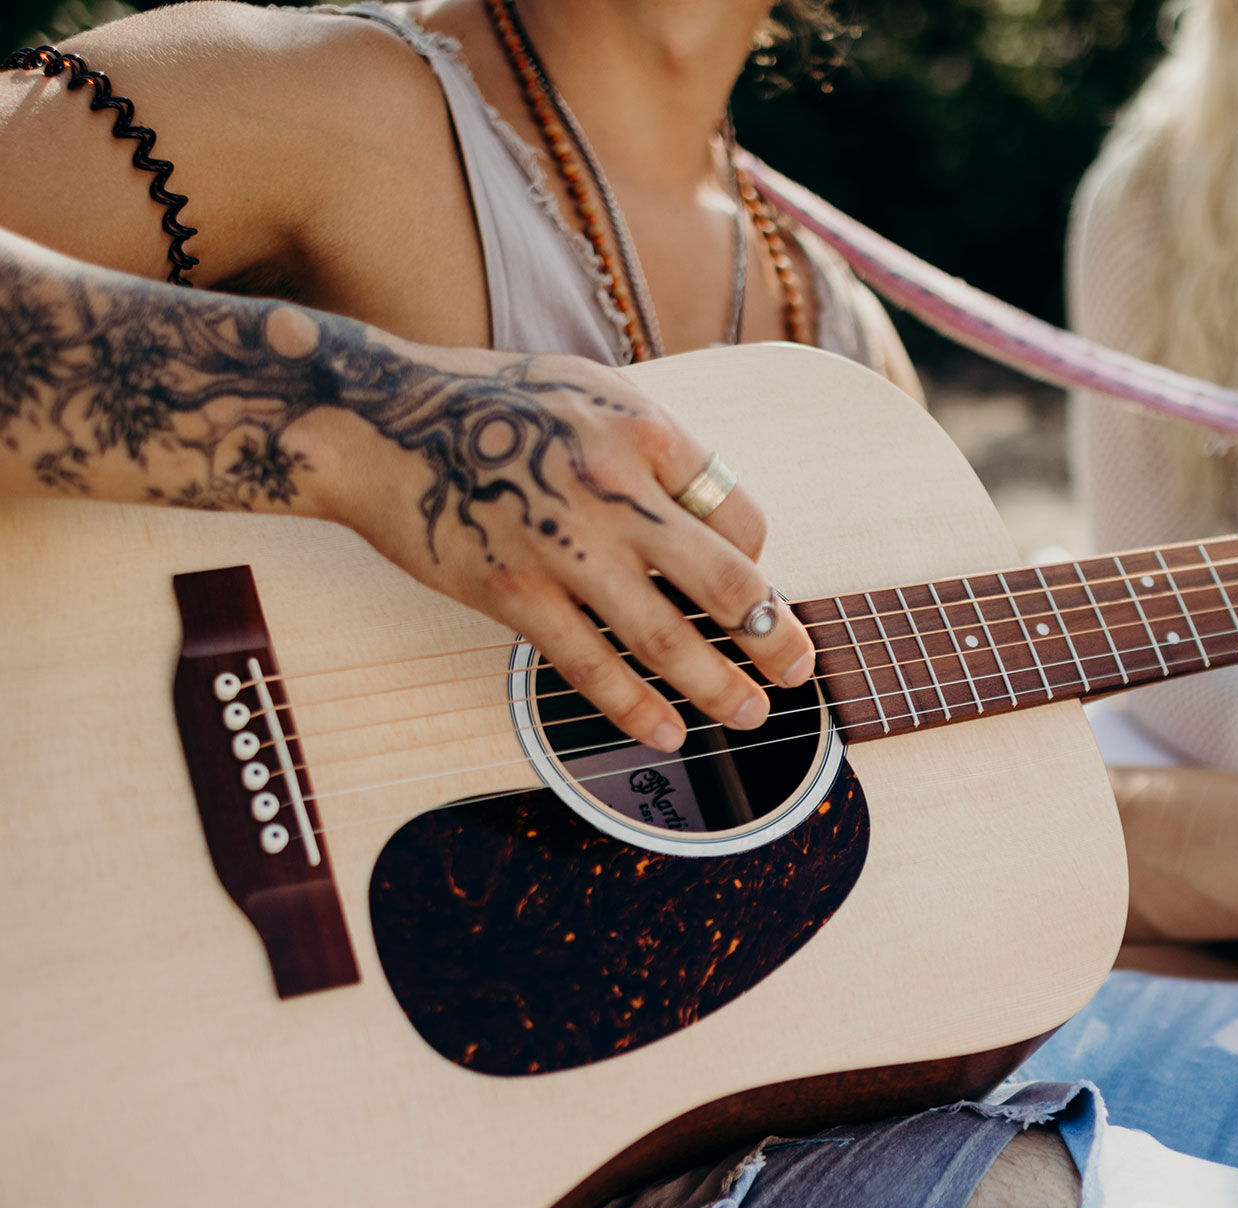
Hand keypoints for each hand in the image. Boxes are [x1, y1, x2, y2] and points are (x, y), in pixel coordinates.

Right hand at [312, 347, 816, 751]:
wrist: (378, 419)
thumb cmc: (485, 402)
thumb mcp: (586, 388)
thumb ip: (649, 443)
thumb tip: (709, 511)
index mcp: (643, 428)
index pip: (738, 511)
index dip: (759, 556)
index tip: (749, 584)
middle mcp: (615, 488)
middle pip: (728, 581)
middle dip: (776, 637)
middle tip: (799, 671)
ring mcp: (563, 546)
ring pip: (666, 637)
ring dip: (718, 686)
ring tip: (750, 713)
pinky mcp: (511, 593)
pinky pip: (588, 666)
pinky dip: (634, 706)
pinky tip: (664, 731)